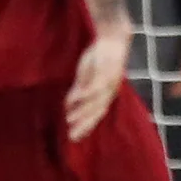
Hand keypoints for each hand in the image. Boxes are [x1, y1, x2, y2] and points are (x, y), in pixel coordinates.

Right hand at [65, 21, 131, 140]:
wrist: (112, 41)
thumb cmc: (100, 61)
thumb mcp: (88, 78)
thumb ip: (79, 92)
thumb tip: (68, 107)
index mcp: (107, 95)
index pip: (96, 116)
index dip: (86, 127)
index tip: (74, 139)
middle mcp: (109, 92)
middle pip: (96, 113)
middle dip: (83, 125)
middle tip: (70, 135)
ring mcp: (107, 83)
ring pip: (94, 102)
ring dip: (81, 112)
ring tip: (68, 120)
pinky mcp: (103, 72)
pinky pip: (92, 86)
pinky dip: (82, 95)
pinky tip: (71, 100)